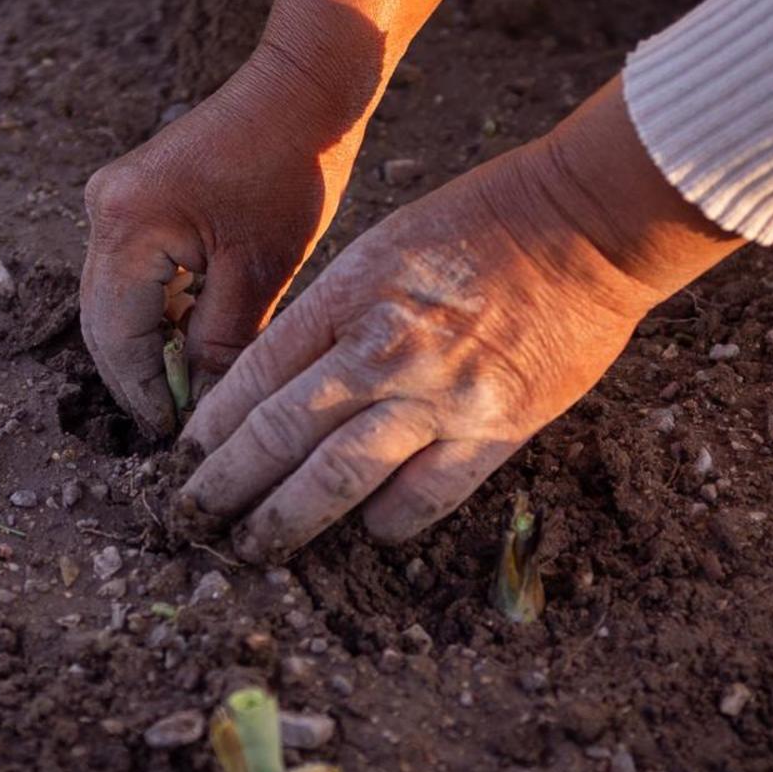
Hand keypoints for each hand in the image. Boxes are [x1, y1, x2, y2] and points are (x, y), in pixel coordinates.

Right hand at [80, 0, 484, 435]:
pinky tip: (194, 342)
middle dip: (139, 378)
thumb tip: (202, 412)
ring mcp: (112, 200)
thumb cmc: (291, 171)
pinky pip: (132, 274)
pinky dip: (159, 312)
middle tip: (178, 427)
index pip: (116, 337)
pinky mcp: (132, 198)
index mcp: (127, 225)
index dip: (143, 395)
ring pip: (116, 302)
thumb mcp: (260, 273)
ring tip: (191, 393)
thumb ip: (220, 345)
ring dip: (149, 348)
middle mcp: (102, 209)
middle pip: (103, 322)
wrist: (302, 89)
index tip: (173, 438)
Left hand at [176, 79, 745, 559]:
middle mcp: (383, 352)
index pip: (252, 378)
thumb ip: (328, 317)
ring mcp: (441, 396)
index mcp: (346, 299)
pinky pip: (425, 498)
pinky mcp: (497, 429)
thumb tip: (272, 385)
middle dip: (225, 487)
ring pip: (337, 479)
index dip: (209, 429)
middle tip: (193, 521)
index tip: (184, 461)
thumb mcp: (378, 249)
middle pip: (278, 436)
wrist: (588, 224)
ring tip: (253, 548)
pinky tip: (364, 533)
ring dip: (285, 521)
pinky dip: (386, 523)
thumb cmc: (477, 225)